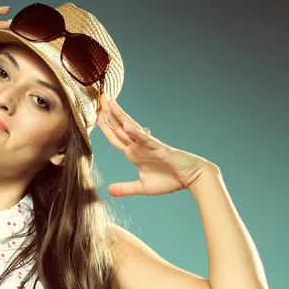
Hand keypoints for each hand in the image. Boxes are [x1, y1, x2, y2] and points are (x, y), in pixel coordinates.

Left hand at [97, 93, 216, 196]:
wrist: (192, 178)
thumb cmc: (170, 180)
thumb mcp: (142, 187)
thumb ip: (126, 188)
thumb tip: (109, 191)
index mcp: (134, 154)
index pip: (115, 138)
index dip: (105, 127)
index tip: (96, 115)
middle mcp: (139, 146)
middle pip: (120, 127)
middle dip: (109, 113)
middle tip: (101, 96)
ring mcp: (148, 146)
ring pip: (131, 128)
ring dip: (120, 115)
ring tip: (110, 102)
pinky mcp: (160, 148)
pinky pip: (146, 140)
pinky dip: (136, 133)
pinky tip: (127, 126)